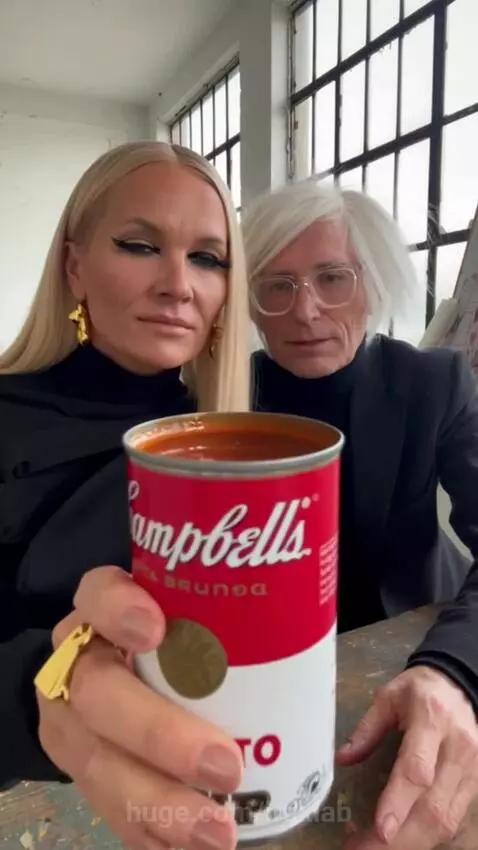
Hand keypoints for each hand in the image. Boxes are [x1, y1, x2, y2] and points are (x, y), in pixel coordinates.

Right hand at [35, 566, 241, 849]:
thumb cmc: (172, 633)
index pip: (98, 593)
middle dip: (160, 734)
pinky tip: (193, 848)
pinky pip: (108, 808)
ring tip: (219, 832)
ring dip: (160, 805)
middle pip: (100, 693)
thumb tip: (305, 616)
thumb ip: (222, 610)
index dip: (119, 609)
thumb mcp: (186, 609)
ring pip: (99, 763)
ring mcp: (70, 721)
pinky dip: (151, 832)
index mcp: (101, 609)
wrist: (107, 673)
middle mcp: (78, 662)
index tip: (156, 629)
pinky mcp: (79, 770)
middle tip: (226, 767)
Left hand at [336, 665, 477, 849]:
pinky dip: (426, 837)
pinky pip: (452, 819)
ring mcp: (471, 770)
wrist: (458, 685)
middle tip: (361, 849)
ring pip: (445, 820)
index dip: (399, 802)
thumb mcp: (387, 697)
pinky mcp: (475, 784)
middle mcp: (457, 749)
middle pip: (433, 806)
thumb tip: (342, 758)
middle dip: (398, 838)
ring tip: (374, 848)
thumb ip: (366, 729)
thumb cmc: (418, 691)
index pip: (417, 769)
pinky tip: (401, 840)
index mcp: (431, 719)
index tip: (381, 829)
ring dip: (410, 843)